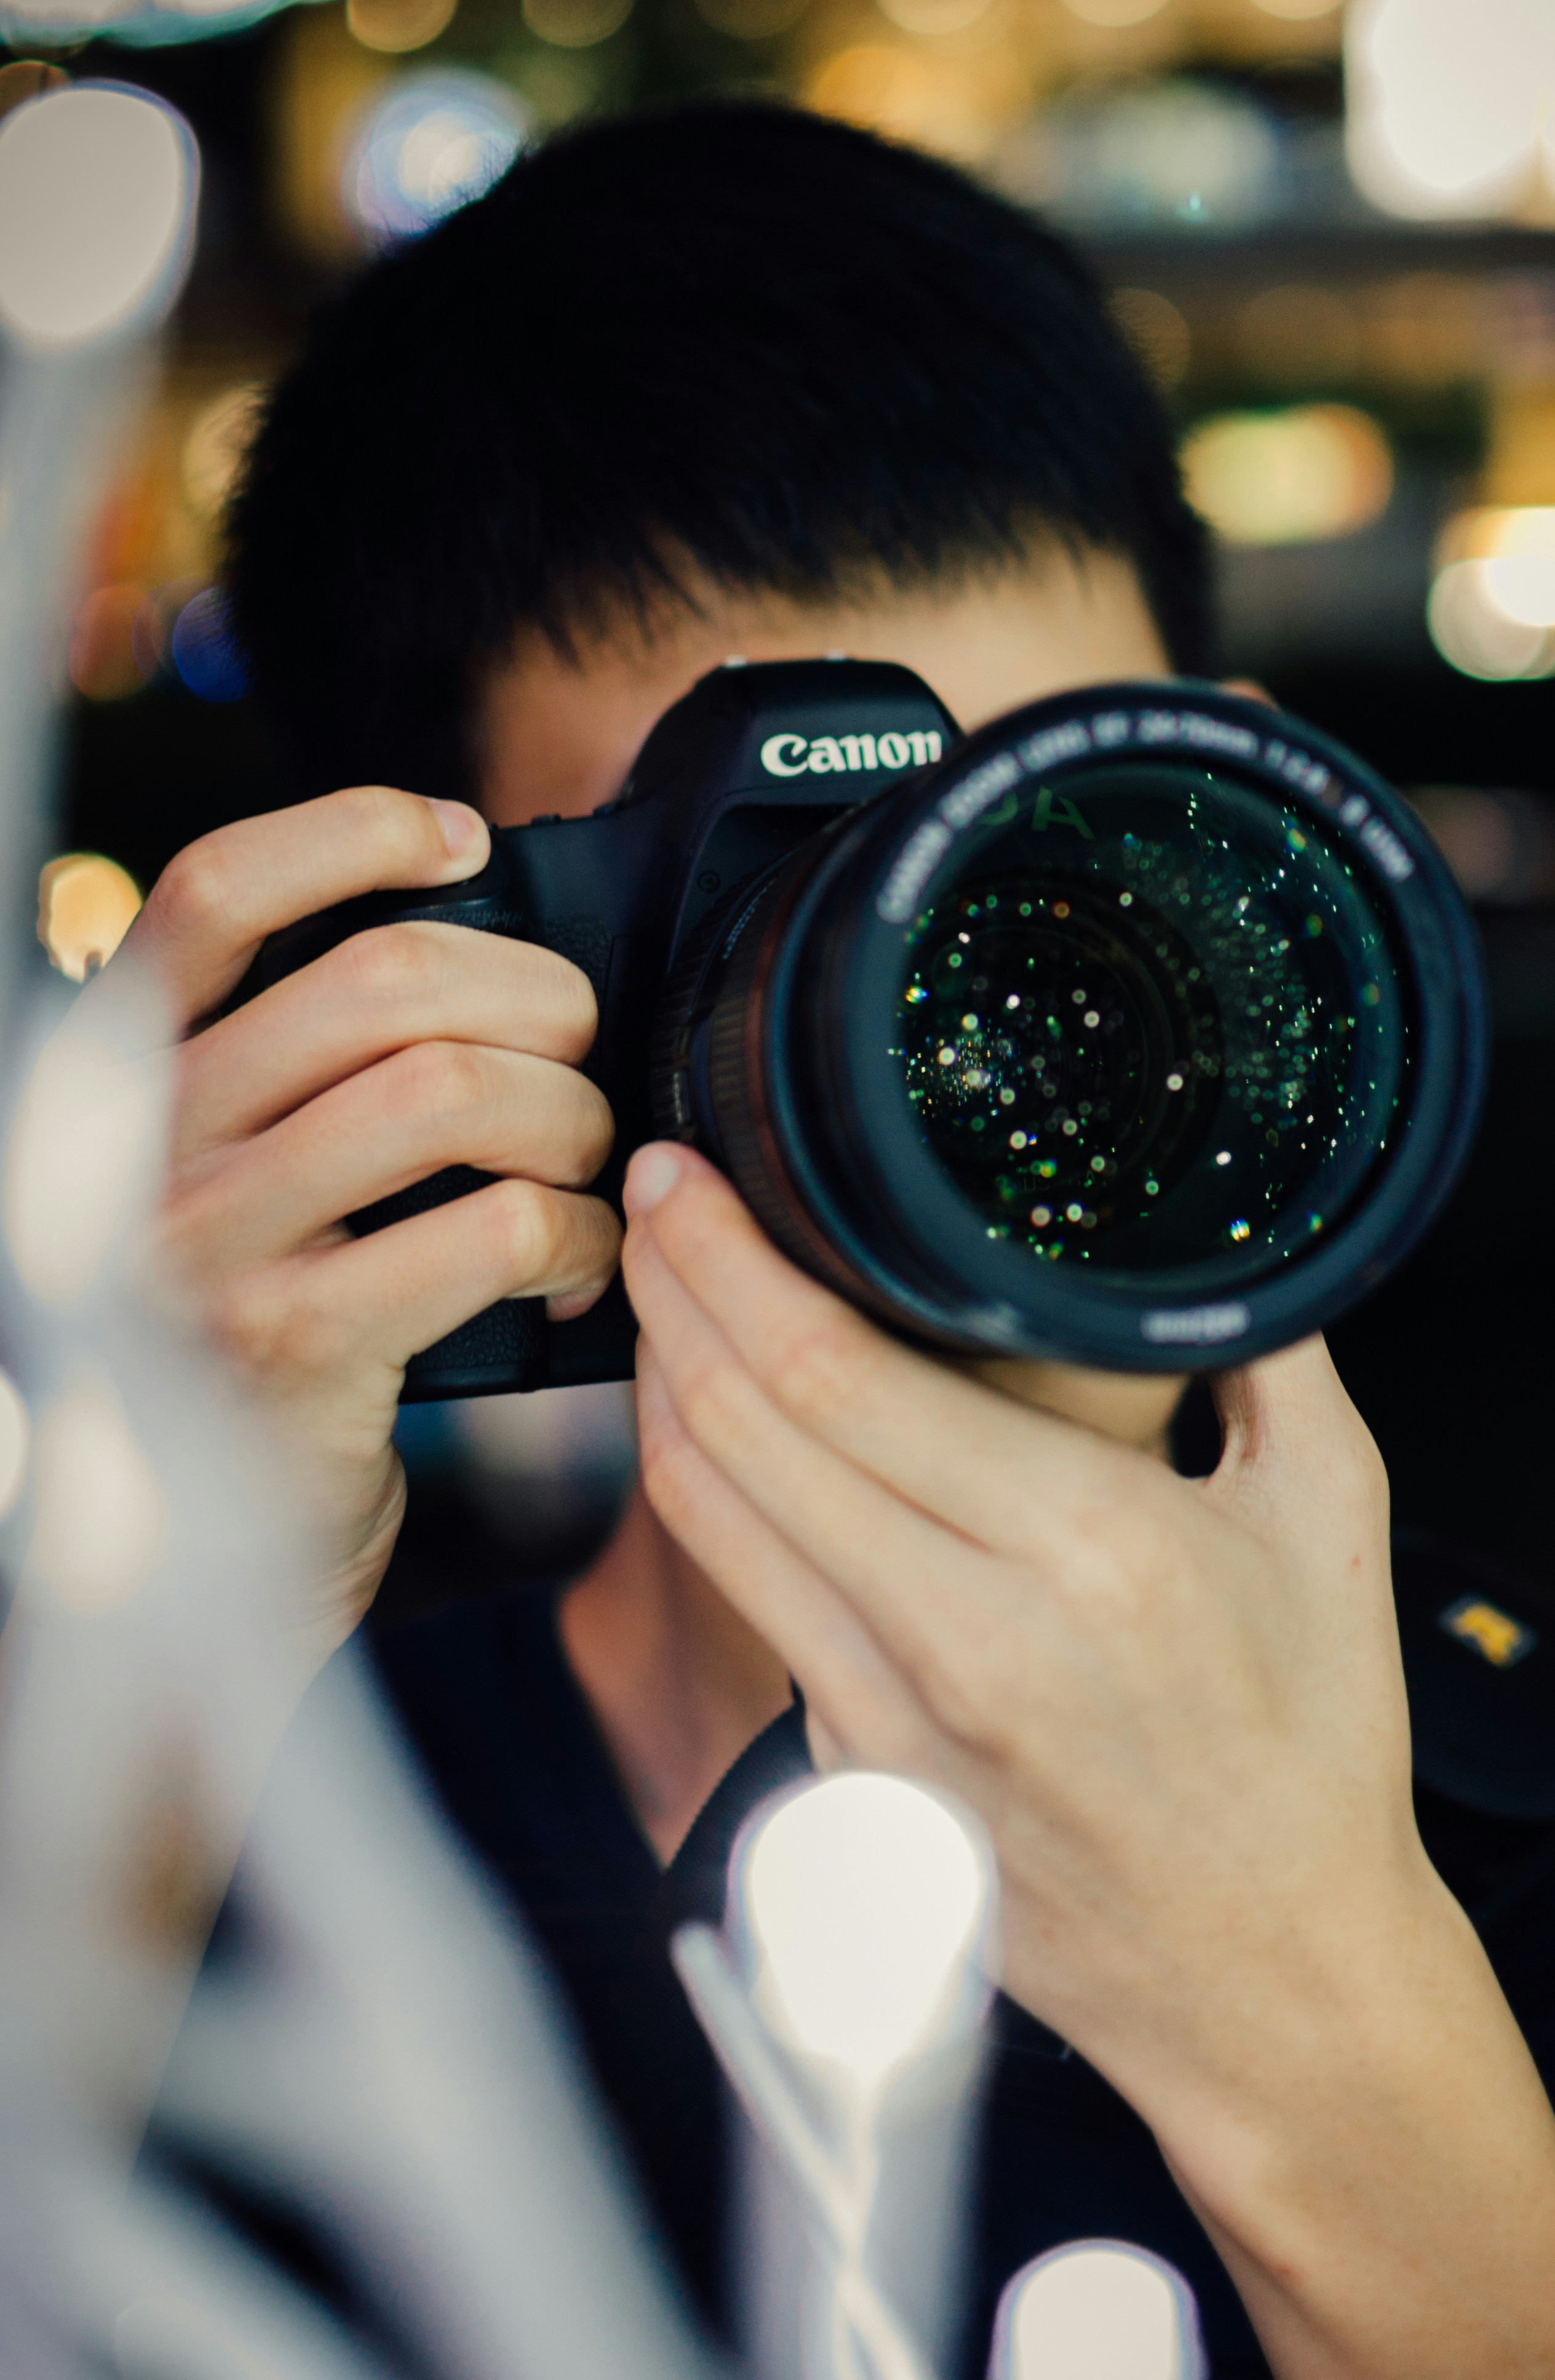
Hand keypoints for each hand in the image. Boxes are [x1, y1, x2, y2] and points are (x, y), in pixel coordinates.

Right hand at [111, 790, 620, 1645]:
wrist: (207, 1547)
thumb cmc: (267, 1327)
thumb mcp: (248, 1176)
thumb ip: (309, 1069)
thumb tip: (479, 949)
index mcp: (135, 1077)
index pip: (213, 894)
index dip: (348, 832)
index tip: (460, 836)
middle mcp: (151, 1145)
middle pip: (380, 980)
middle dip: (533, 994)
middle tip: (584, 1046)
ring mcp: (212, 1246)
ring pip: (450, 1092)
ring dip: (571, 1116)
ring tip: (594, 1161)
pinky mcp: (297, 1344)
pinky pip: (492, 1228)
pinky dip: (580, 1231)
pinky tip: (587, 1257)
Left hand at [617, 1138, 1442, 2164]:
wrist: (1275, 1982)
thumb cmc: (1316, 1747)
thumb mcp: (1332, 1518)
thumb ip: (1274, 1352)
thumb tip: (1225, 1233)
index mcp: (1082, 1552)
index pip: (832, 1372)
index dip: (729, 1258)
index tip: (689, 1176)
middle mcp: (963, 1637)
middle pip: (738, 1427)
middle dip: (668, 1290)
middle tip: (649, 1198)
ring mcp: (889, 1722)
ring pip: (711, 1516)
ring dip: (660, 1388)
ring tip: (659, 1295)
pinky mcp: (857, 1777)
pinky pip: (752, 1599)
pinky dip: (710, 1496)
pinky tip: (721, 1432)